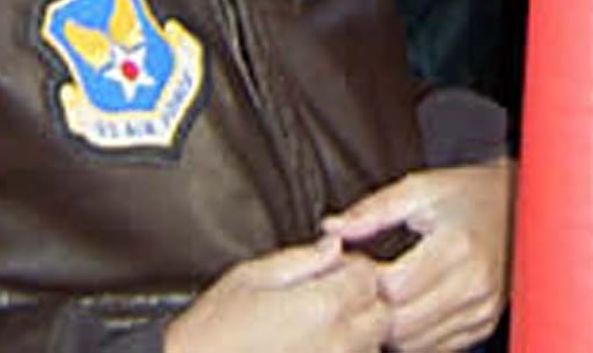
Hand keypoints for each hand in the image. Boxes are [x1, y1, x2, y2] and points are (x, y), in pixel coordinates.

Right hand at [165, 239, 388, 352]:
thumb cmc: (212, 334)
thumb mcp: (249, 278)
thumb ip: (299, 260)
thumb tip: (331, 248)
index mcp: (320, 306)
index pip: (368, 277)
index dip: (352, 269)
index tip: (334, 270)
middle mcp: (336, 343)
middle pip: (380, 315)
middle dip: (363, 302)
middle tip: (331, 298)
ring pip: (370, 347)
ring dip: (355, 335)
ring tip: (316, 330)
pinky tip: (310, 349)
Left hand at [324, 161, 512, 352]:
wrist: (515, 206)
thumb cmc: (465, 193)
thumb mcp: (419, 188)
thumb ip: (374, 210)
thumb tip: (331, 228)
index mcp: (457, 246)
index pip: (394, 288)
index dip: (366, 281)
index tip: (357, 263)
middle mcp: (475, 284)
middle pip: (403, 323)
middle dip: (374, 307)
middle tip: (365, 283)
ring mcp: (482, 309)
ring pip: (416, 343)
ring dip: (392, 326)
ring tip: (386, 293)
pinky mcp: (484, 324)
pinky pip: (436, 348)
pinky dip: (414, 335)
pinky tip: (409, 306)